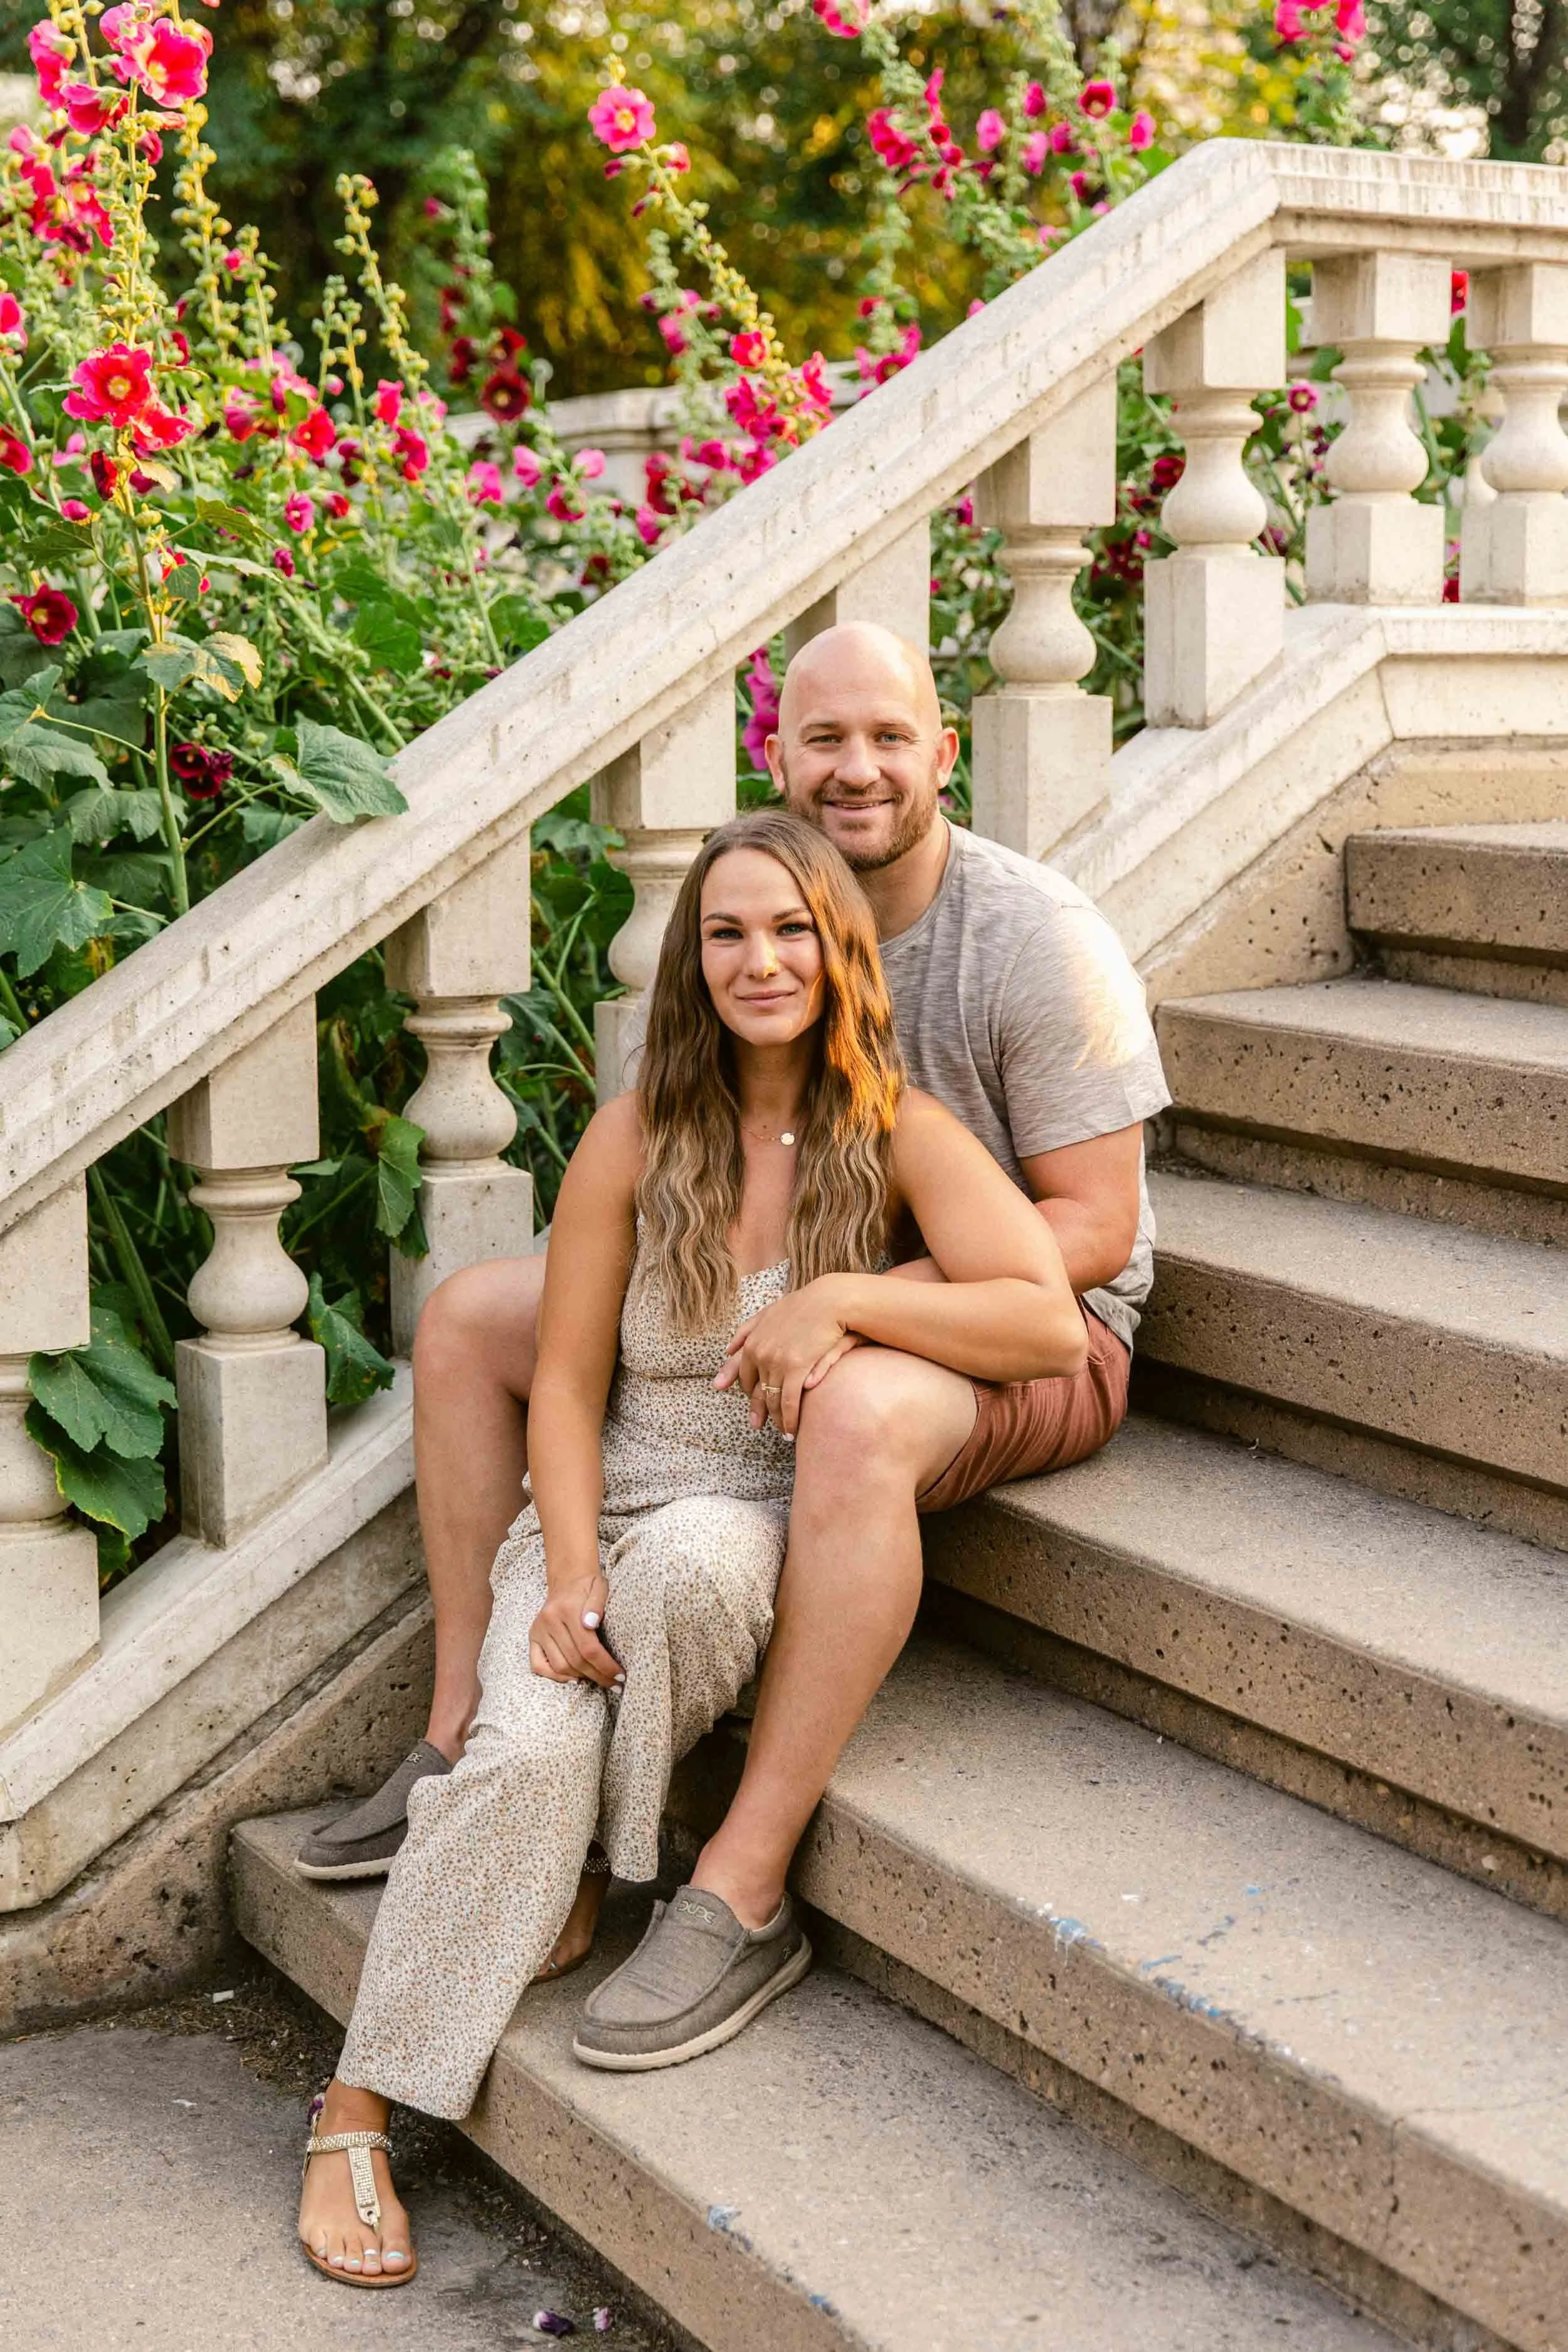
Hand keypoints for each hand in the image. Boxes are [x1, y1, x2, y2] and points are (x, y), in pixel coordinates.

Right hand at [529, 1564, 621, 1688]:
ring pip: (560, 1666)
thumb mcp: (600, 1588)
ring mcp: (539, 1630)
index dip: (605, 1666)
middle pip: (575, 1660)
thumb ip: (597, 1604)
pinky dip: (556, 1677)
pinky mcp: (533, 1637)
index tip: (620, 1676)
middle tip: (615, 1684)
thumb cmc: (588, 1586)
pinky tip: (573, 1679)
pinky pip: (538, 1666)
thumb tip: (591, 1624)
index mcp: (568, 1609)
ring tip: (599, 1679)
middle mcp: (550, 1621)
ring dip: (581, 1677)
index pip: (588, 1648)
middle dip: (598, 1675)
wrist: (568, 1578)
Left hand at [713, 1276, 861, 1435]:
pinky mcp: (797, 1368)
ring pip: (773, 1400)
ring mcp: (777, 1362)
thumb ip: (748, 1330)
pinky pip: (789, 1402)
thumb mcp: (770, 1313)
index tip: (752, 1403)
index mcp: (753, 1342)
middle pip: (757, 1391)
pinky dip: (790, 1419)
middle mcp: (760, 1354)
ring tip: (782, 1431)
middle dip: (758, 1411)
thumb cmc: (805, 1305)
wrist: (830, 1300)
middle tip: (757, 1425)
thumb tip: (729, 1349)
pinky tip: (793, 1429)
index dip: (749, 1392)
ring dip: (777, 1419)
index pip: (744, 1375)